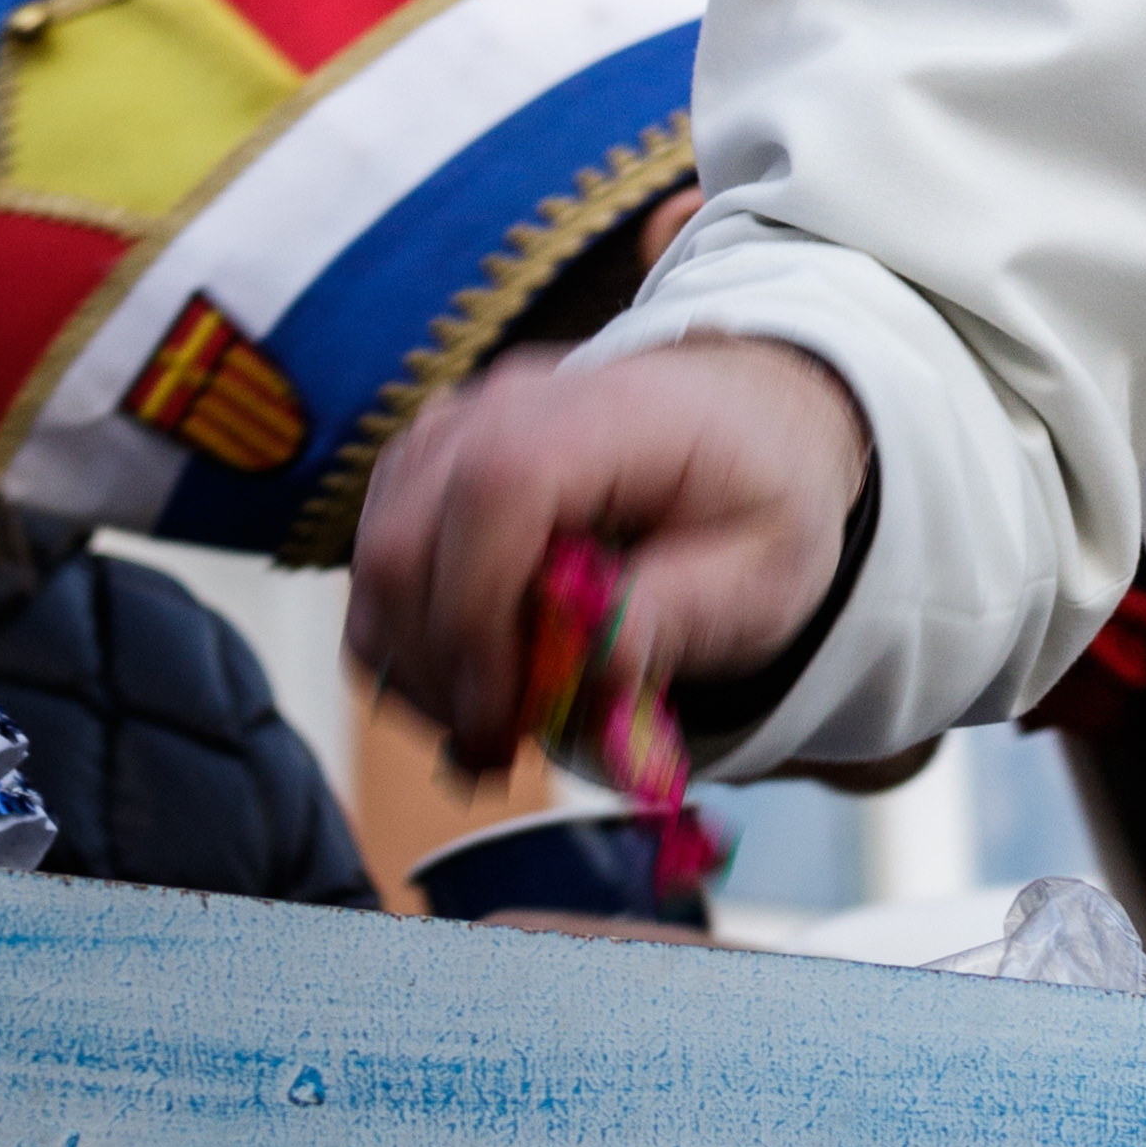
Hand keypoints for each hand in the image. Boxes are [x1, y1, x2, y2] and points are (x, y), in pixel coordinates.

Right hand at [348, 338, 872, 779]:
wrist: (753, 420)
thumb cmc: (760, 492)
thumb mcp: (769, 566)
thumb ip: (684, 611)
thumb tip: (597, 664)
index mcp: (615, 411)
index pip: (497, 488)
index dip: (476, 615)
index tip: (505, 715)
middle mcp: (517, 401)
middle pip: (405, 532)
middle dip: (436, 665)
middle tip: (499, 745)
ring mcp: (464, 425)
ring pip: (375, 554)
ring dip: (415, 663)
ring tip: (493, 724)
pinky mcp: (436, 462)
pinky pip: (380, 558)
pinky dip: (408, 639)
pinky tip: (472, 688)